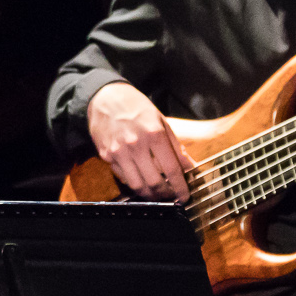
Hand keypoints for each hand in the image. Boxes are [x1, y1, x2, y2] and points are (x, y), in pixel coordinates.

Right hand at [87, 82, 194, 201]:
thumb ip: (175, 146)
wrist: (106, 98)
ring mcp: (119, 152)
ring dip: (150, 195)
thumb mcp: (161, 121)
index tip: (185, 196)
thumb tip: (189, 166)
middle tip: (172, 198)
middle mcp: (136, 145)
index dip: (180, 187)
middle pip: (154, 182)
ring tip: (158, 195)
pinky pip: (123, 177)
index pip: (171, 169)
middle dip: (166, 195)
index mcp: (154, 134)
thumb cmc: (136, 107)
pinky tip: (141, 182)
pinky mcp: (107, 156)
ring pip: (137, 185)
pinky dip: (134, 183)